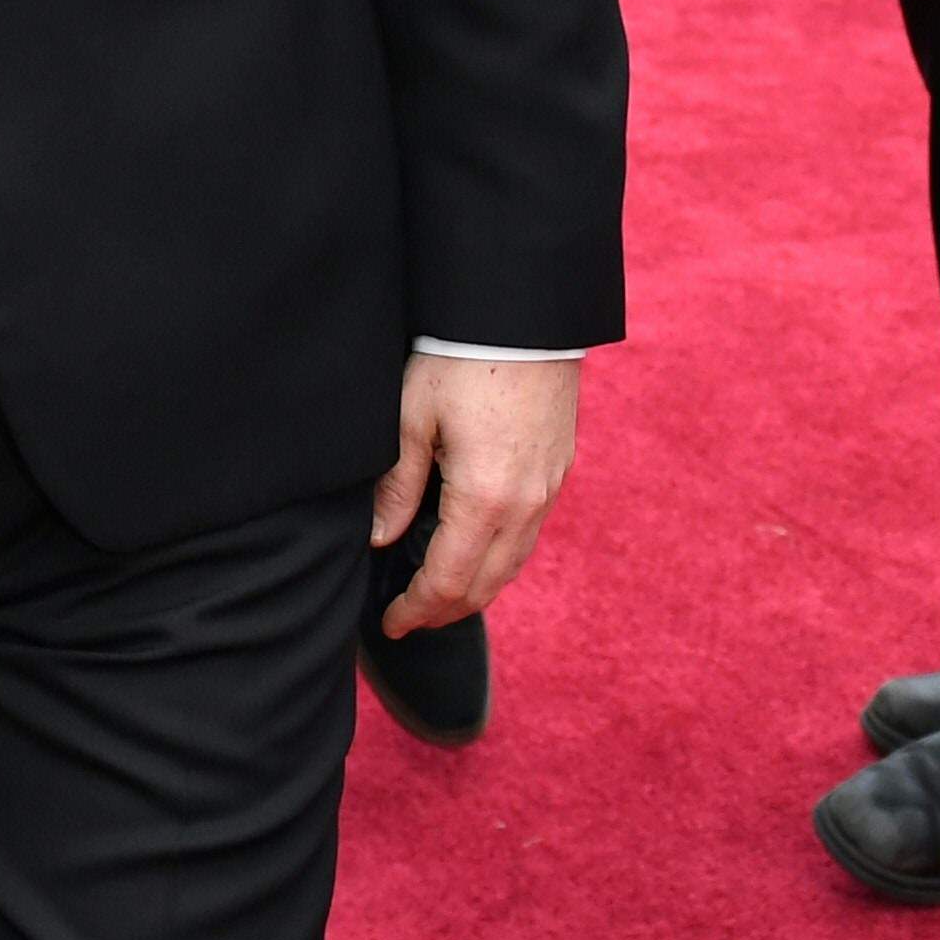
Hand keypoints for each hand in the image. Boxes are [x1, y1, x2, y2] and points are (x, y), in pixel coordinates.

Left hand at [370, 351, 578, 638]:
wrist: (525, 315)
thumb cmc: (460, 356)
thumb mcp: (412, 416)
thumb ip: (397, 485)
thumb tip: (380, 538)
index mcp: (485, 498)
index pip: (448, 581)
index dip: (418, 610)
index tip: (392, 623)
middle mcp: (526, 504)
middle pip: (486, 585)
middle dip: (445, 611)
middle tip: (409, 618)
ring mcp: (548, 488)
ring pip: (513, 564)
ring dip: (475, 589)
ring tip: (438, 594)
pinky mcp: (558, 469)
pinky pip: (530, 534)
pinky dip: (499, 558)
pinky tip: (475, 550)